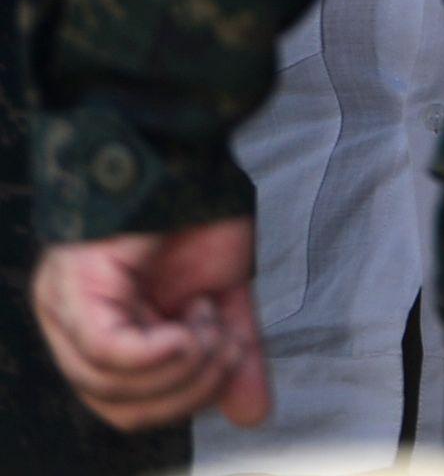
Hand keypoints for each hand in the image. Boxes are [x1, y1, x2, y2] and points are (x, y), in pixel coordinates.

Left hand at [31, 220, 270, 432]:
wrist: (186, 153)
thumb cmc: (199, 214)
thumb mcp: (226, 295)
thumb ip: (232, 356)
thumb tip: (253, 413)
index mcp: (104, 334)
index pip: (131, 409)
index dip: (189, 398)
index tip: (232, 353)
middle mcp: (71, 330)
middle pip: (121, 409)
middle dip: (190, 388)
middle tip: (227, 345)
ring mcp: (65, 312)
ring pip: (112, 387)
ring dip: (183, 366)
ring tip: (211, 321)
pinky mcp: (73, 291)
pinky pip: (109, 353)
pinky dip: (160, 353)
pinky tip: (191, 327)